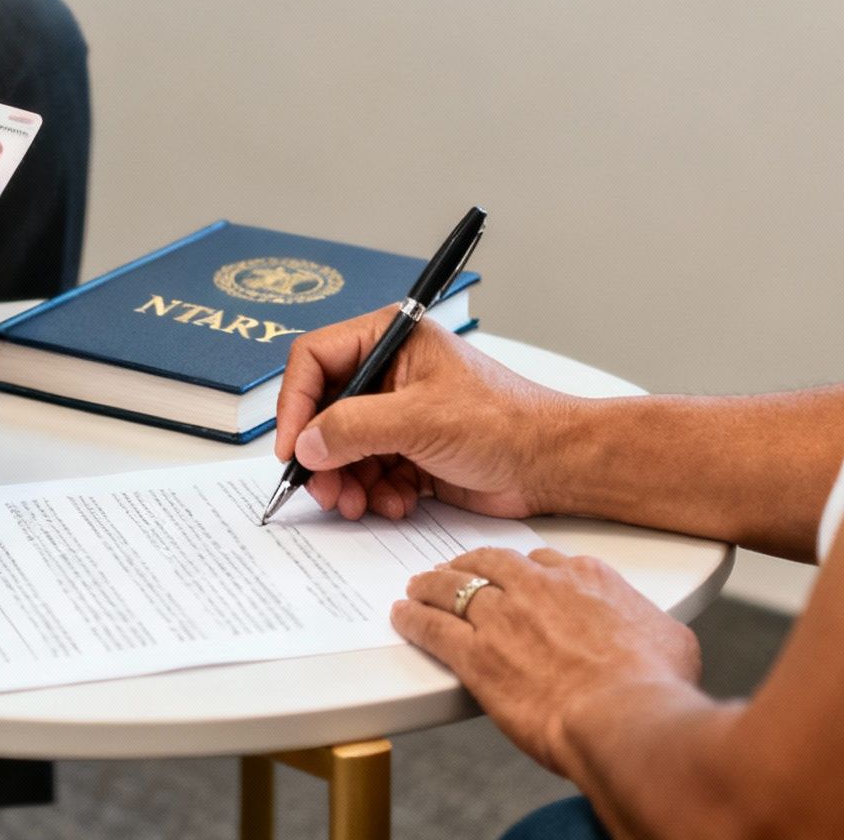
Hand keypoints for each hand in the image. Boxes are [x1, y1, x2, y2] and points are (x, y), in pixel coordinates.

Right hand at [272, 311, 576, 520]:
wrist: (551, 464)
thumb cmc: (504, 422)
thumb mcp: (419, 419)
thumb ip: (354, 429)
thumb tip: (305, 445)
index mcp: (390, 340)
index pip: (316, 360)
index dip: (295, 404)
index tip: (292, 448)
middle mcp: (389, 373)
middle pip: (324, 411)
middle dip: (322, 455)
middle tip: (323, 489)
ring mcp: (398, 414)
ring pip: (342, 449)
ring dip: (346, 481)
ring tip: (359, 504)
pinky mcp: (409, 451)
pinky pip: (368, 473)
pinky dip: (374, 493)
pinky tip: (397, 503)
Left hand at [393, 547, 699, 774]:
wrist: (624, 718)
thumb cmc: (653, 687)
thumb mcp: (671, 640)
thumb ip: (652, 626)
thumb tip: (659, 637)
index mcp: (588, 579)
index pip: (546, 560)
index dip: (524, 568)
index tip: (516, 575)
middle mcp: (541, 588)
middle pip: (493, 563)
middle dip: (472, 564)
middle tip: (458, 570)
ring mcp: (504, 617)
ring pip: (455, 587)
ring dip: (433, 584)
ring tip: (420, 585)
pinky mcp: (477, 655)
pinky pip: (433, 627)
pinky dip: (414, 619)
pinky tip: (403, 616)